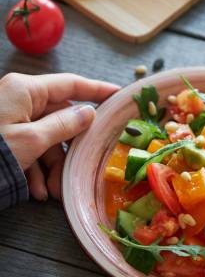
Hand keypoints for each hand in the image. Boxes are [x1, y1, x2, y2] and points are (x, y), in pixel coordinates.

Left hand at [0, 73, 118, 200]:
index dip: (99, 90)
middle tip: (82, 168)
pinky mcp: (3, 135)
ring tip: (52, 192)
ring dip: (53, 166)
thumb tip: (88, 113)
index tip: (120, 95)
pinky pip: (29, 148)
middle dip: (70, 149)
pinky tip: (37, 190)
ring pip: (46, 138)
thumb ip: (65, 125)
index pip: (72, 84)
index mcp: (27, 90)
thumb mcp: (33, 139)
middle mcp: (20, 100)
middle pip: (61, 118)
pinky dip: (35, 169)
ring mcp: (10, 117)